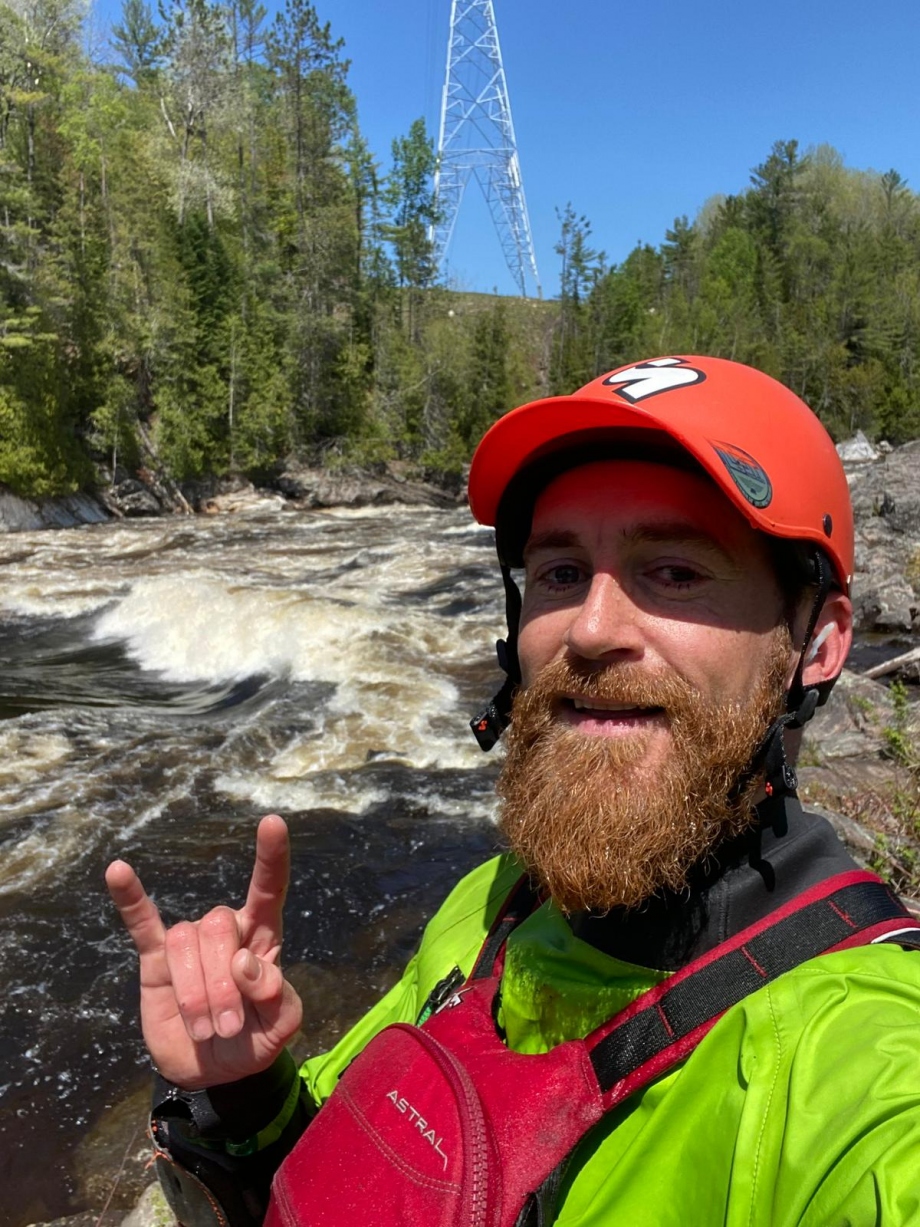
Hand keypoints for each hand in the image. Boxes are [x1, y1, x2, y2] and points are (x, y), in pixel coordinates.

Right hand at [106, 814, 302, 1089]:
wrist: (212, 1072)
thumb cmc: (253, 1039)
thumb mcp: (280, 1027)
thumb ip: (277, 997)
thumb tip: (247, 964)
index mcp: (262, 938)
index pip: (268, 889)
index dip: (271, 858)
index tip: (272, 823)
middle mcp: (226, 931)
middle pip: (219, 926)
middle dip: (223, 984)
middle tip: (229, 1027)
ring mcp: (189, 944)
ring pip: (185, 942)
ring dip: (195, 993)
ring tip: (206, 1029)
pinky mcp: (155, 961)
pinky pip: (141, 922)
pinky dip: (130, 898)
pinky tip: (118, 872)